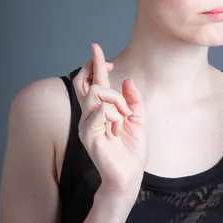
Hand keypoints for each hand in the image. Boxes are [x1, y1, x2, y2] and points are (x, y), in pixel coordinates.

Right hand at [73, 43, 148, 195]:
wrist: (130, 175)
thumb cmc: (132, 150)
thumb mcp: (138, 119)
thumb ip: (133, 100)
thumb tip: (128, 79)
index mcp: (101, 111)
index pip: (92, 82)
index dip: (94, 64)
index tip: (97, 48)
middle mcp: (90, 116)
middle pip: (84, 83)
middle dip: (97, 69)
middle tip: (110, 67)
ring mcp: (86, 125)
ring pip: (96, 94)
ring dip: (116, 100)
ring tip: (124, 116)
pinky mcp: (88, 135)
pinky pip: (100, 111)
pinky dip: (114, 116)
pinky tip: (117, 129)